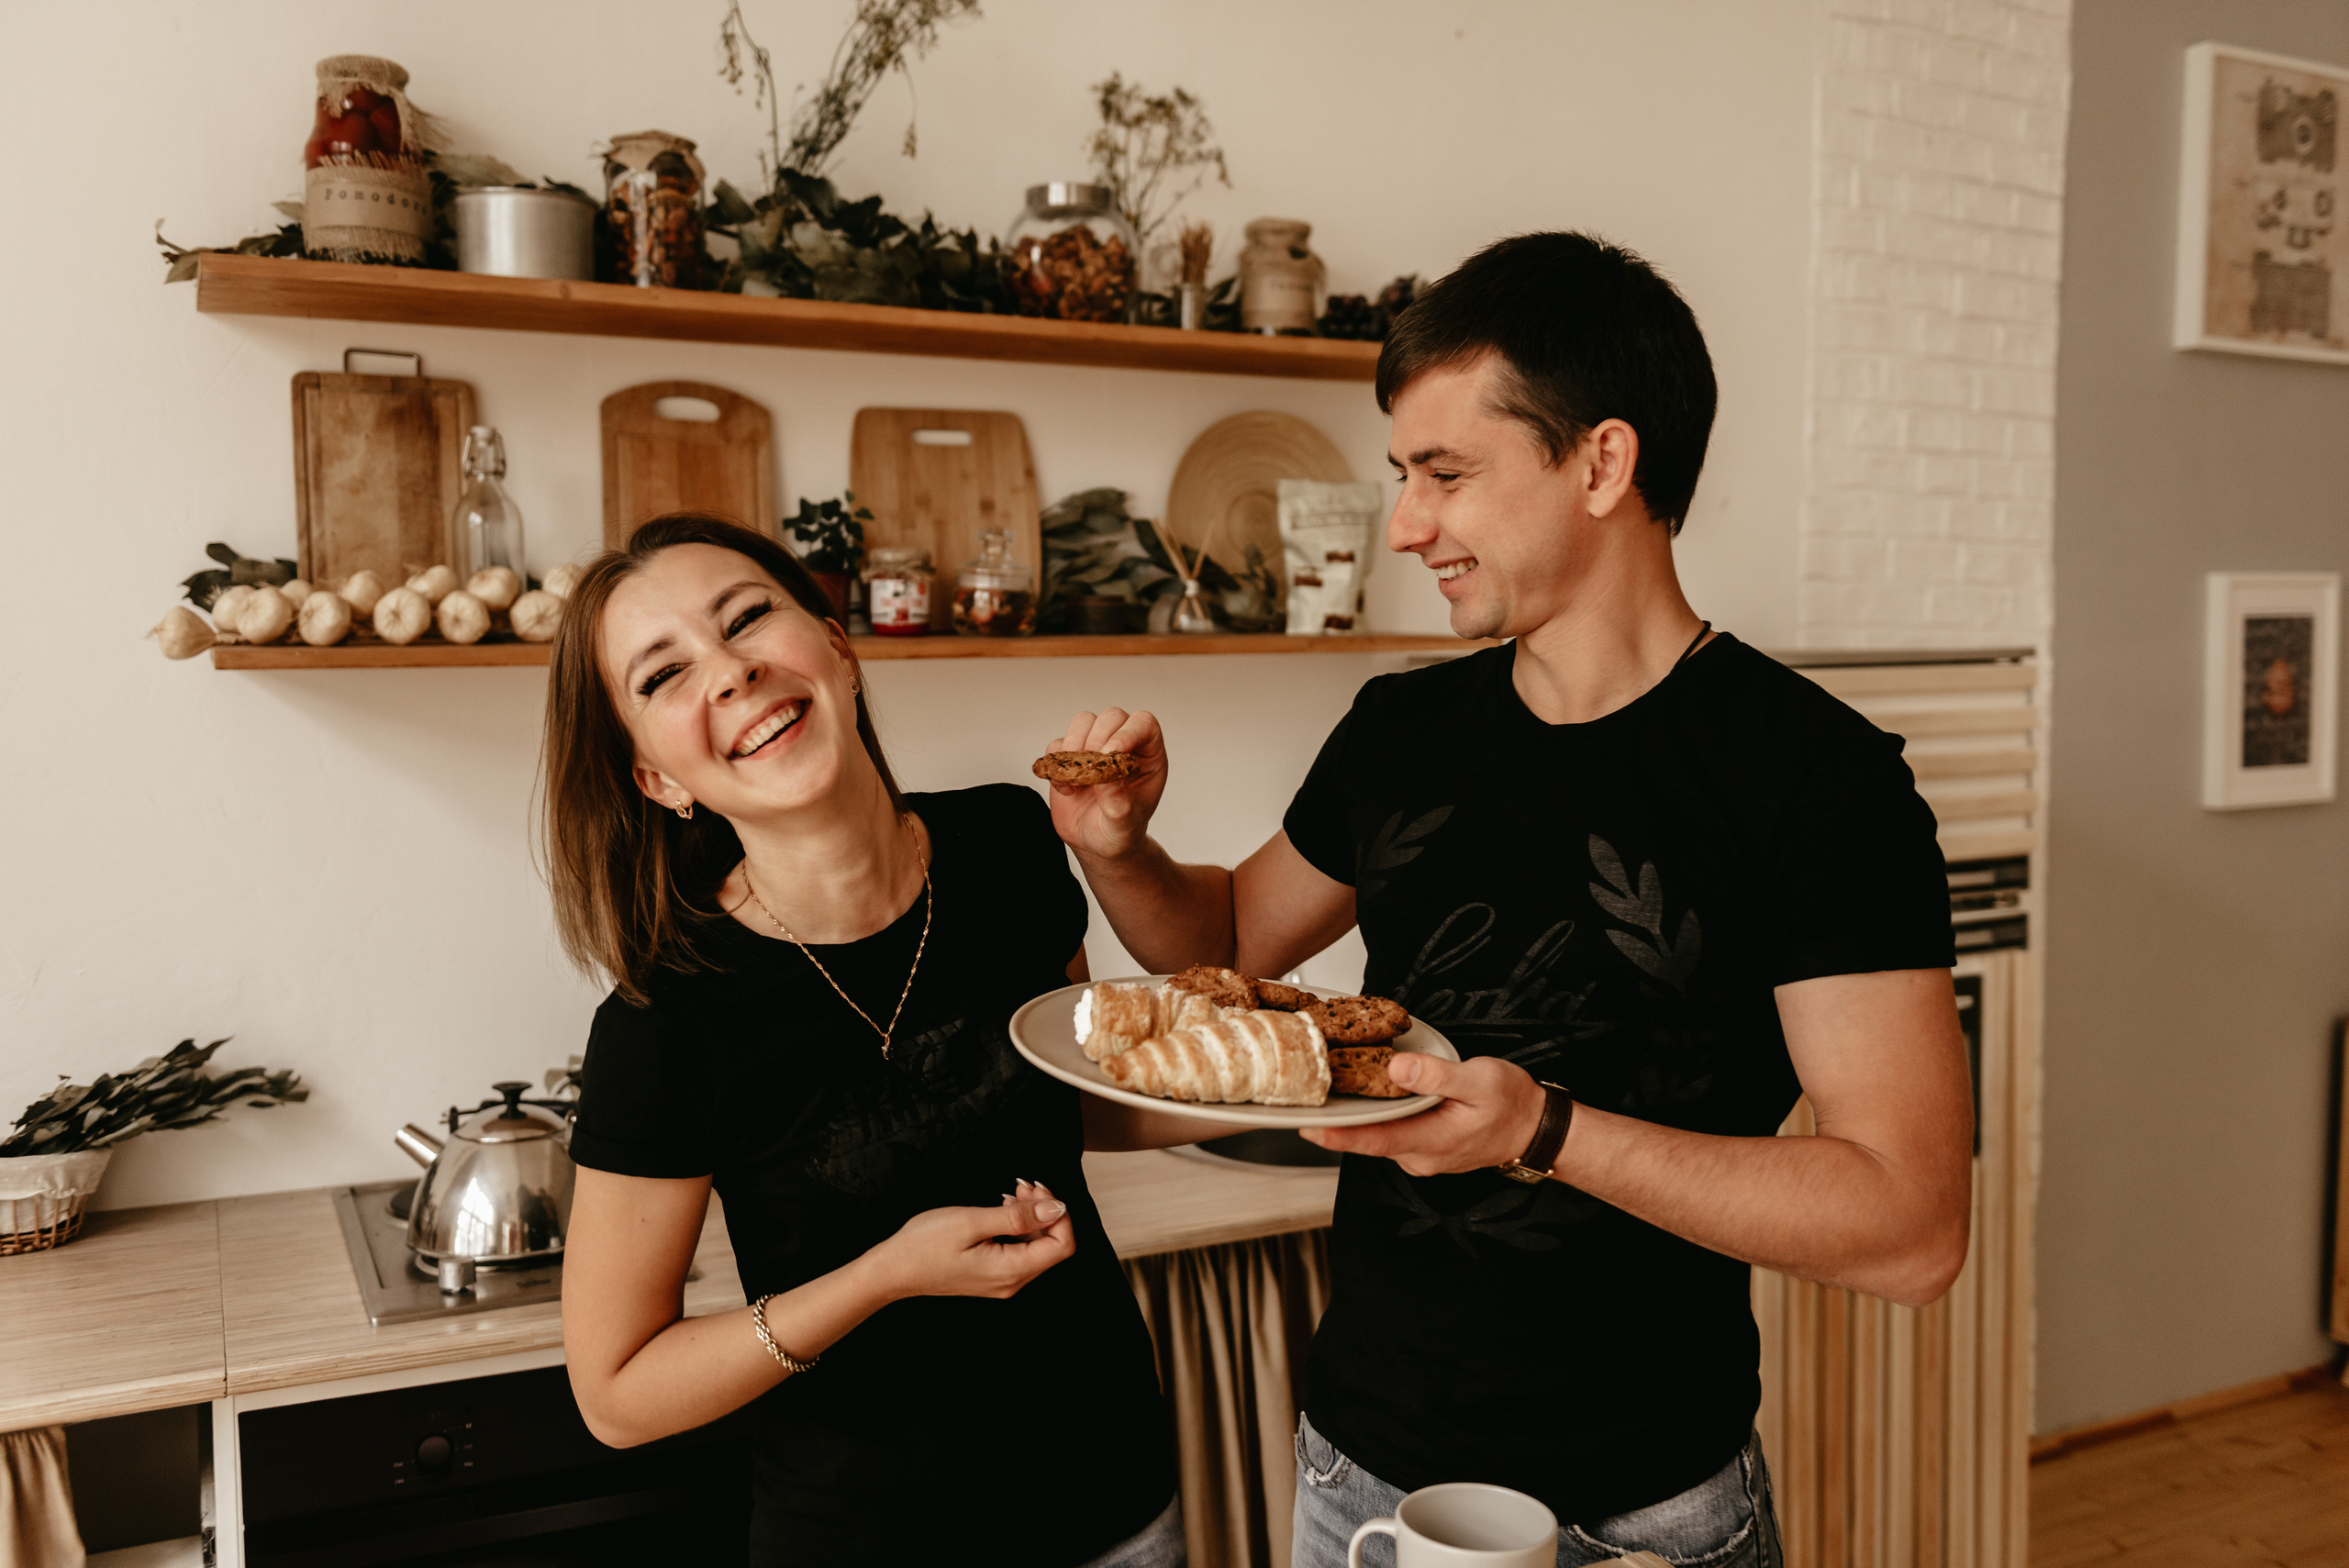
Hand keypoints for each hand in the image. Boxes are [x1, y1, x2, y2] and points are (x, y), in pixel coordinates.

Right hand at [861, 1182, 1075, 1301]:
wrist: (893, 1269)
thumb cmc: (925, 1244)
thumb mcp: (972, 1222)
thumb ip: (1018, 1217)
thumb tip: (1056, 1208)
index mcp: (1011, 1271)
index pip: (1062, 1246)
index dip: (1058, 1214)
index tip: (1038, 1189)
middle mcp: (1012, 1282)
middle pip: (1052, 1246)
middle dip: (1044, 1210)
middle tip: (1023, 1185)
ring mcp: (1002, 1281)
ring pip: (1036, 1247)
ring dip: (1031, 1216)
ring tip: (1012, 1193)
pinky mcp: (992, 1275)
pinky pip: (1018, 1251)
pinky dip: (1017, 1227)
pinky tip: (1002, 1209)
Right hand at [1042, 708, 1167, 862]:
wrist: (1096, 844)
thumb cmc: (1119, 832)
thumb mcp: (1124, 824)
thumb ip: (1119, 802)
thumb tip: (1107, 777)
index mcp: (1148, 757)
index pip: (1144, 724)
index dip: (1129, 731)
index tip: (1113, 752)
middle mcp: (1123, 746)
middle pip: (1111, 717)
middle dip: (1097, 741)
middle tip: (1091, 772)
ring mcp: (1094, 747)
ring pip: (1083, 722)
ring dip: (1074, 748)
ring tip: (1077, 782)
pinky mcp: (1069, 756)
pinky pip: (1058, 743)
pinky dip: (1056, 763)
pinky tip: (1066, 789)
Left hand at [1302, 1055, 1549, 1176]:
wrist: (1534, 1129)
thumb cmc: (1512, 1104)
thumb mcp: (1480, 1079)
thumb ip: (1437, 1076)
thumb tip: (1398, 1068)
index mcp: (1432, 1140)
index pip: (1374, 1140)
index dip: (1337, 1136)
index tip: (1306, 1128)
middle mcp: (1420, 1155)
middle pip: (1367, 1138)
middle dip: (1334, 1121)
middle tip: (1303, 1097)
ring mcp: (1420, 1155)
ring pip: (1377, 1136)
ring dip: (1353, 1118)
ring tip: (1323, 1091)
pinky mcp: (1421, 1147)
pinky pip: (1389, 1133)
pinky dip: (1373, 1117)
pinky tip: (1360, 1095)